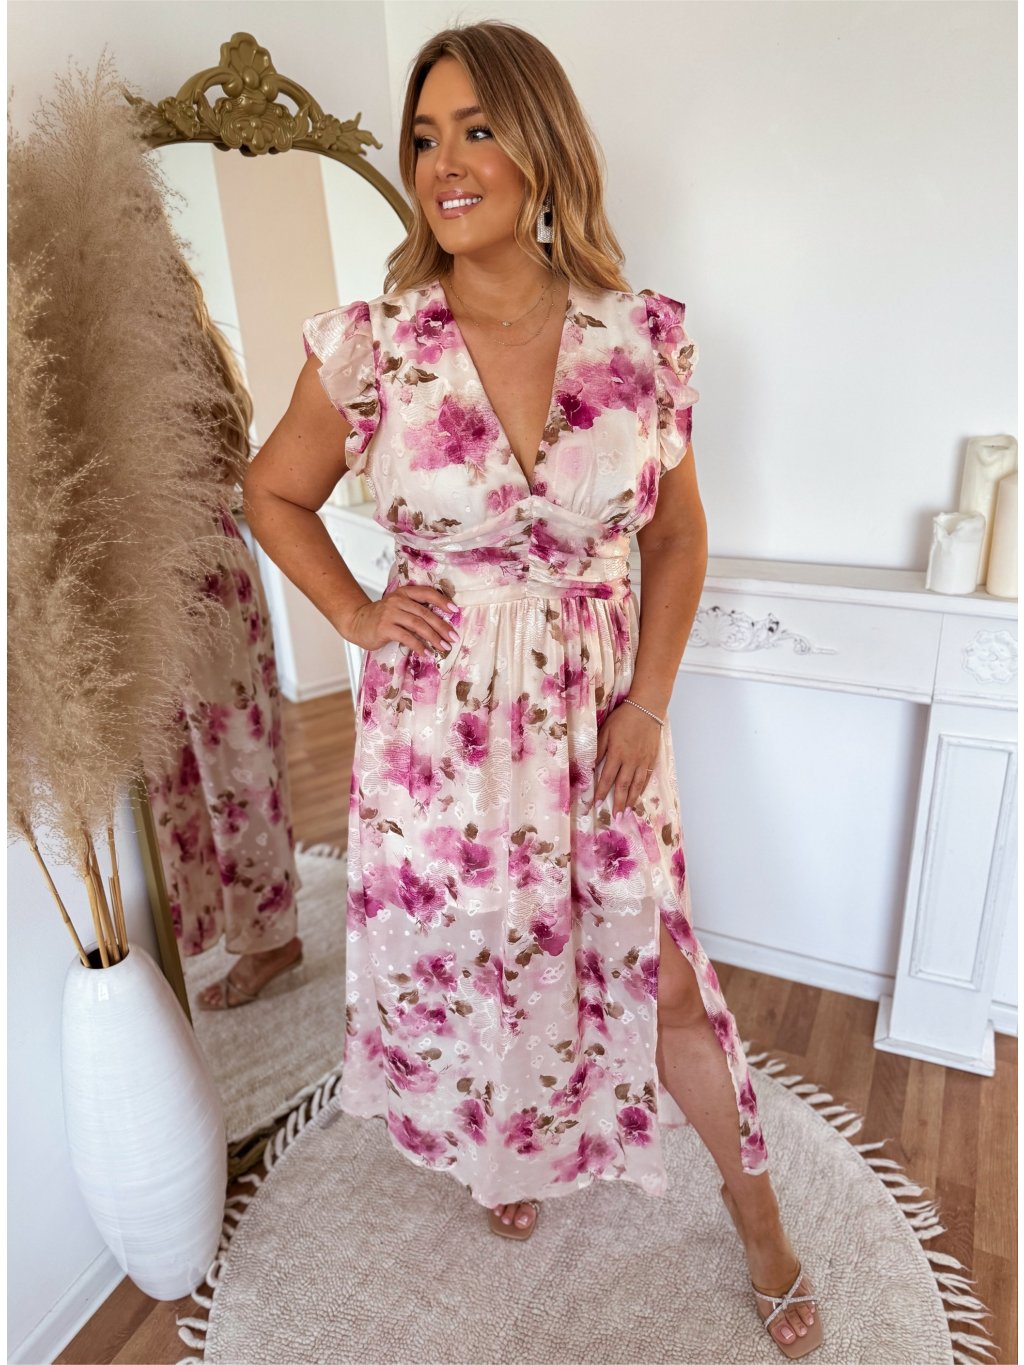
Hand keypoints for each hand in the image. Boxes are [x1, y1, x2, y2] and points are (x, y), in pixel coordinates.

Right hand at [343, 584, 459, 658]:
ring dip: (434, 637)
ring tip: (444, 647)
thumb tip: (441, 623)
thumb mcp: (398, 607)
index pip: (427, 593)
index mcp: (404, 593)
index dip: (442, 601)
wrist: (357, 623)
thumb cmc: (382, 617)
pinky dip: (419, 646)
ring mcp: (390, 614)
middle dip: (442, 626)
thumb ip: (415, 609)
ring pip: (418, 625)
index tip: (455, 610)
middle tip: (453, 637)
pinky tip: (426, 653)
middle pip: (425, 613)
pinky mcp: (384, 628)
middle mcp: (397, 601)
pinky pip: (406, 637)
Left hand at [590, 698, 661, 816]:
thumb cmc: (623, 718)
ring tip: (627, 813)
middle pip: (623, 786)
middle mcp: (630, 761)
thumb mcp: (605, 731)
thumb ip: (598, 750)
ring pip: (636, 785)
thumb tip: (590, 766)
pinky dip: (642, 789)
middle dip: (619, 803)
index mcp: (617, 754)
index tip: (597, 805)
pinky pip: (646, 777)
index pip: (607, 778)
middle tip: (616, 818)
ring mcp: (643, 761)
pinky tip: (638, 796)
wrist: (647, 709)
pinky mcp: (651, 758)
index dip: (602, 793)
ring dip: (631, 800)